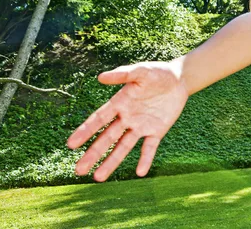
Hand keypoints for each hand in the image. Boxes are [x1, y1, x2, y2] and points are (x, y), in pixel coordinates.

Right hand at [66, 60, 188, 181]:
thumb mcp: (141, 71)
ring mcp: (141, 126)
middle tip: (79, 170)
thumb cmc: (157, 73)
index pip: (99, 120)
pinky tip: (140, 172)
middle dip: (93, 154)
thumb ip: (122, 75)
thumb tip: (100, 77)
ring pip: (123, 147)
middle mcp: (127, 118)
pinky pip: (149, 148)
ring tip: (98, 178)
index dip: (85, 131)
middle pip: (107, 138)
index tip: (71, 145)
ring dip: (111, 162)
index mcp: (119, 103)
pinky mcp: (157, 131)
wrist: (179, 79)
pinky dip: (145, 159)